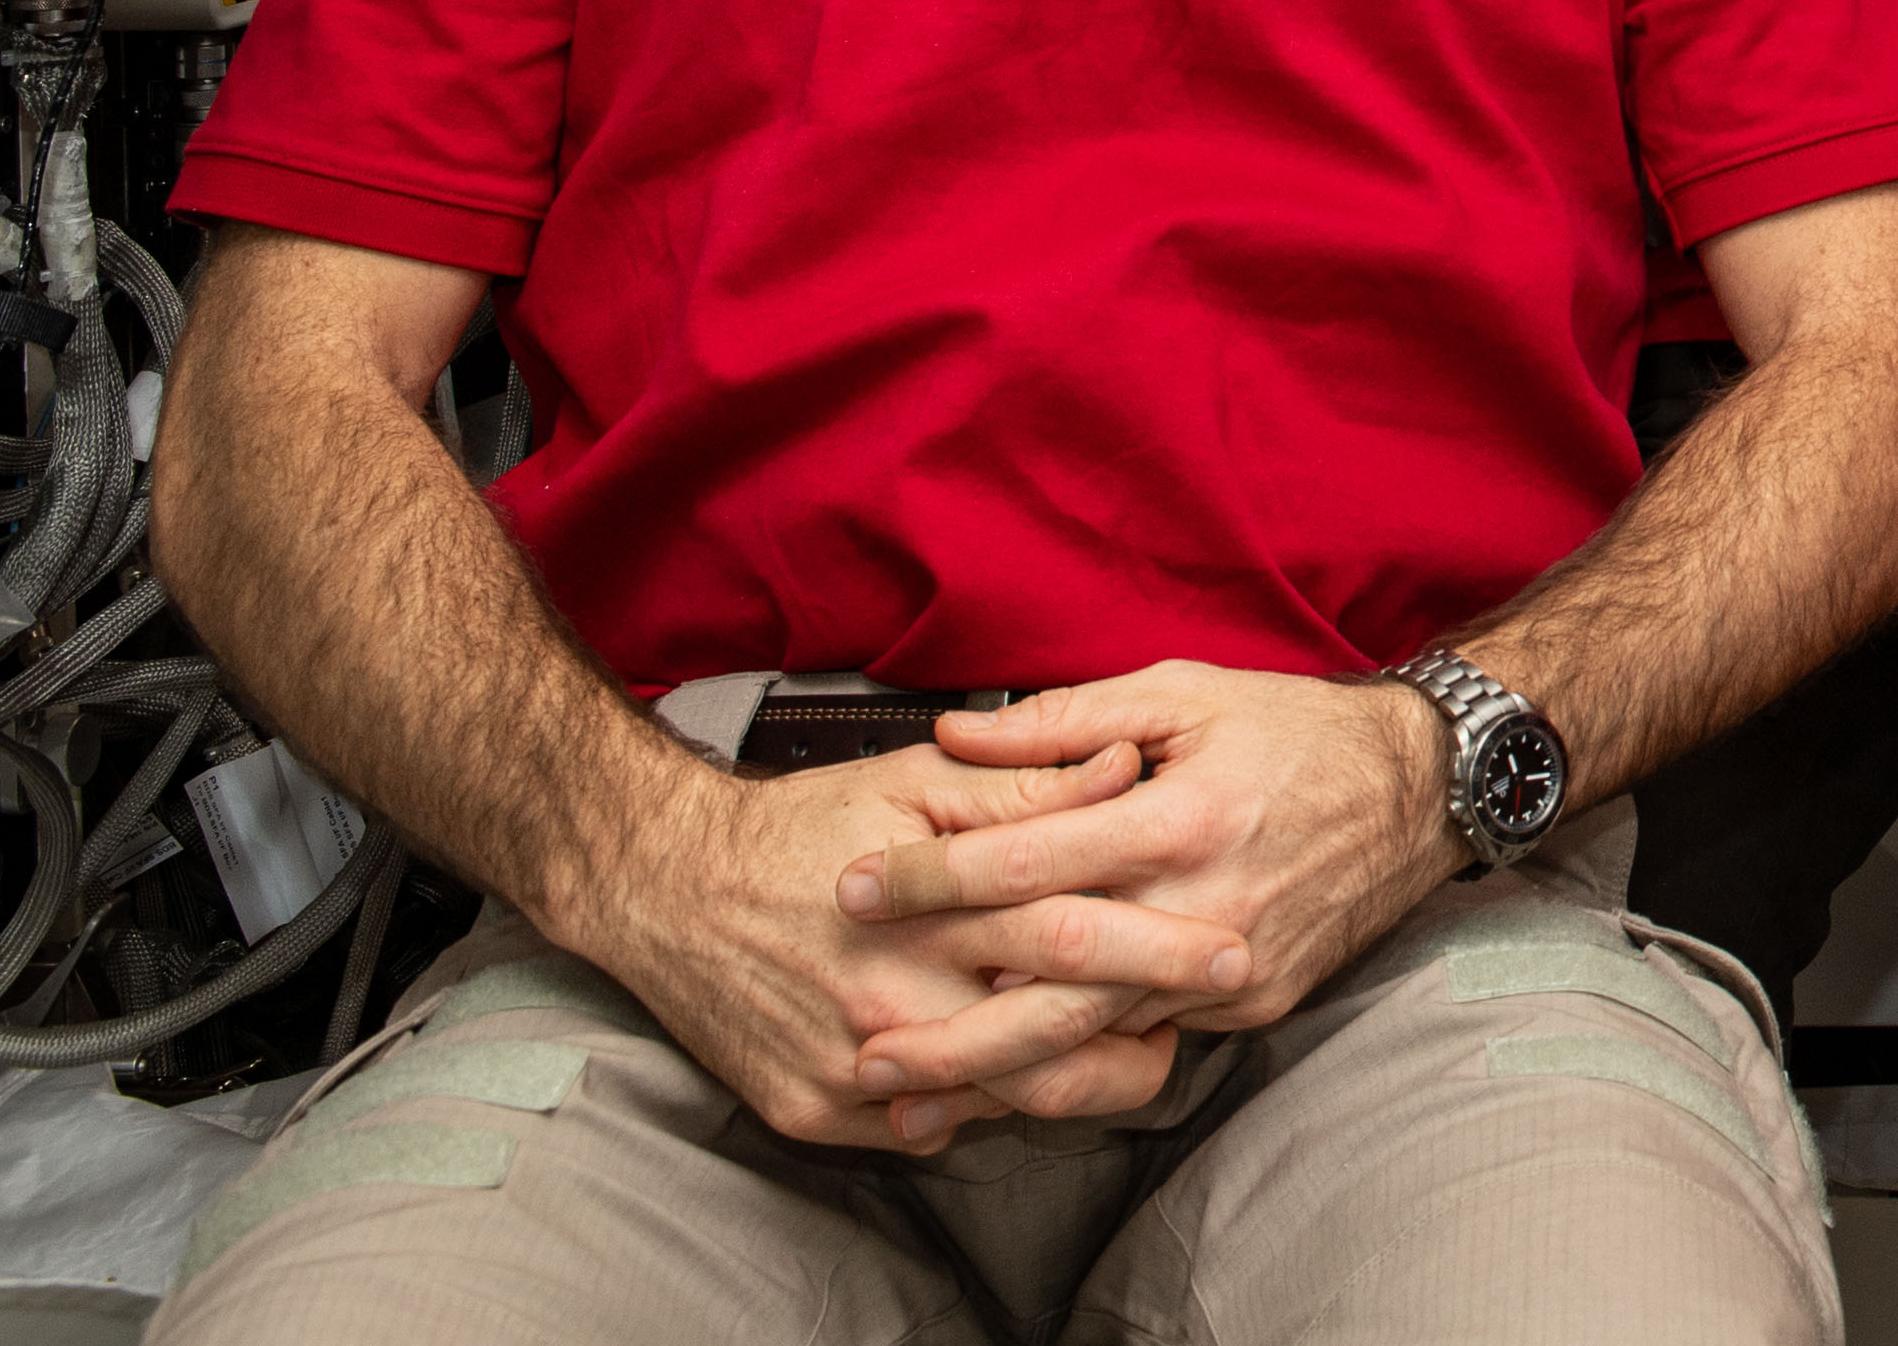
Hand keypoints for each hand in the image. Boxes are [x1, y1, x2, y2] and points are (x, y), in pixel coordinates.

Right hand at [575, 738, 1235, 1153]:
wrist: (664, 891)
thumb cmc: (805, 823)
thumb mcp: (917, 780)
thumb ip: (1030, 781)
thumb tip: (1131, 766)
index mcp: (930, 909)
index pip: (1072, 934)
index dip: (1160, 948)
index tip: (1232, 948)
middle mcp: (894, 998)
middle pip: (1049, 1040)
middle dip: (1145, 1034)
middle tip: (1211, 1011)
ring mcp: (853, 1069)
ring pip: (1003, 1102)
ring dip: (1085, 1079)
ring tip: (1148, 1048)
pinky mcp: (816, 1114)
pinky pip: (934, 1131)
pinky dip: (997, 1104)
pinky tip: (1041, 1069)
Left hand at [844, 664, 1464, 1093]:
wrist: (1423, 790)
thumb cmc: (1300, 731)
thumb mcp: (1186, 692)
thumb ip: (1066, 718)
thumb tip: (958, 733)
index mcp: (1179, 817)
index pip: (1026, 859)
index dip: (930, 877)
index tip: (855, 886)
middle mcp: (1203, 905)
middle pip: (1050, 986)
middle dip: (945, 1025)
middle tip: (857, 1042)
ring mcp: (1232, 968)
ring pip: (1094, 1039)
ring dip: (994, 1073)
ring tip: (910, 1093)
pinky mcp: (1253, 1007)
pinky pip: (1147, 1045)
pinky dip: (1073, 1068)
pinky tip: (1007, 1084)